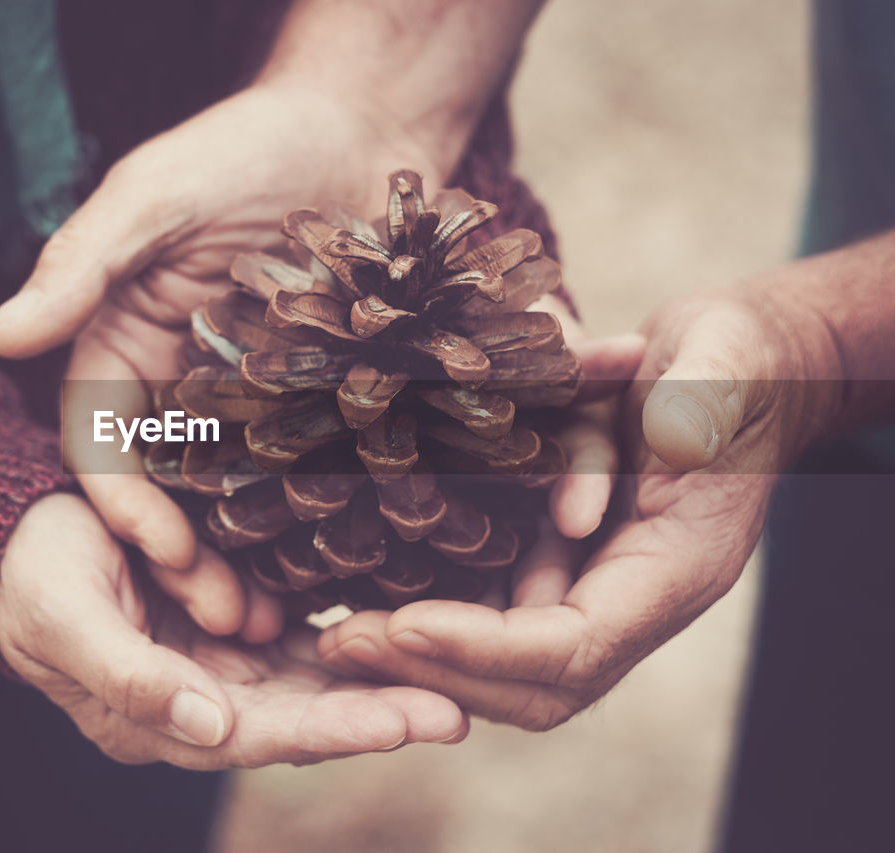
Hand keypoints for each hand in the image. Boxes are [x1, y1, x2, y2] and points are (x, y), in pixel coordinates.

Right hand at [0, 83, 460, 574]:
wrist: (355, 123)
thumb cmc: (239, 148)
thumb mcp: (151, 197)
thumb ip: (81, 266)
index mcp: (119, 344)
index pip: (101, 443)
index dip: (122, 502)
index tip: (159, 550)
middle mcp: (176, 382)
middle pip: (169, 487)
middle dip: (187, 556)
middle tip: (227, 620)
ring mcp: (246, 395)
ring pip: (235, 493)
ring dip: (248, 555)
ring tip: (278, 617)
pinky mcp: (312, 396)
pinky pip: (303, 466)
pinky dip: (310, 516)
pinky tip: (337, 565)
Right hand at [0, 494, 466, 767]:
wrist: (21, 535)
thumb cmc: (33, 577)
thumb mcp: (65, 620)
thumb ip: (130, 678)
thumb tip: (208, 730)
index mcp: (158, 720)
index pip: (257, 736)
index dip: (328, 731)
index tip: (400, 726)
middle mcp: (202, 703)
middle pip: (300, 716)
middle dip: (376, 716)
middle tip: (455, 714)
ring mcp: (222, 664)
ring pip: (312, 680)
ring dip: (378, 681)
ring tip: (453, 679)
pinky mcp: (234, 624)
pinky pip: (303, 636)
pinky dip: (351, 637)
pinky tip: (405, 631)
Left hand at [316, 286, 839, 730]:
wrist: (734, 370)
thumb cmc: (735, 361)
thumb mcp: (726, 360)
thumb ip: (704, 398)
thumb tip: (671, 440)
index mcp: (676, 570)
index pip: (578, 647)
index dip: (488, 647)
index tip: (404, 626)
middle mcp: (632, 598)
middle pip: (535, 682)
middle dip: (439, 671)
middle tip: (344, 643)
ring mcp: (595, 585)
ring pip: (507, 661)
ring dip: (425, 656)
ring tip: (336, 634)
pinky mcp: (562, 560)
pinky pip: (496, 610)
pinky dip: (436, 614)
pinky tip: (366, 594)